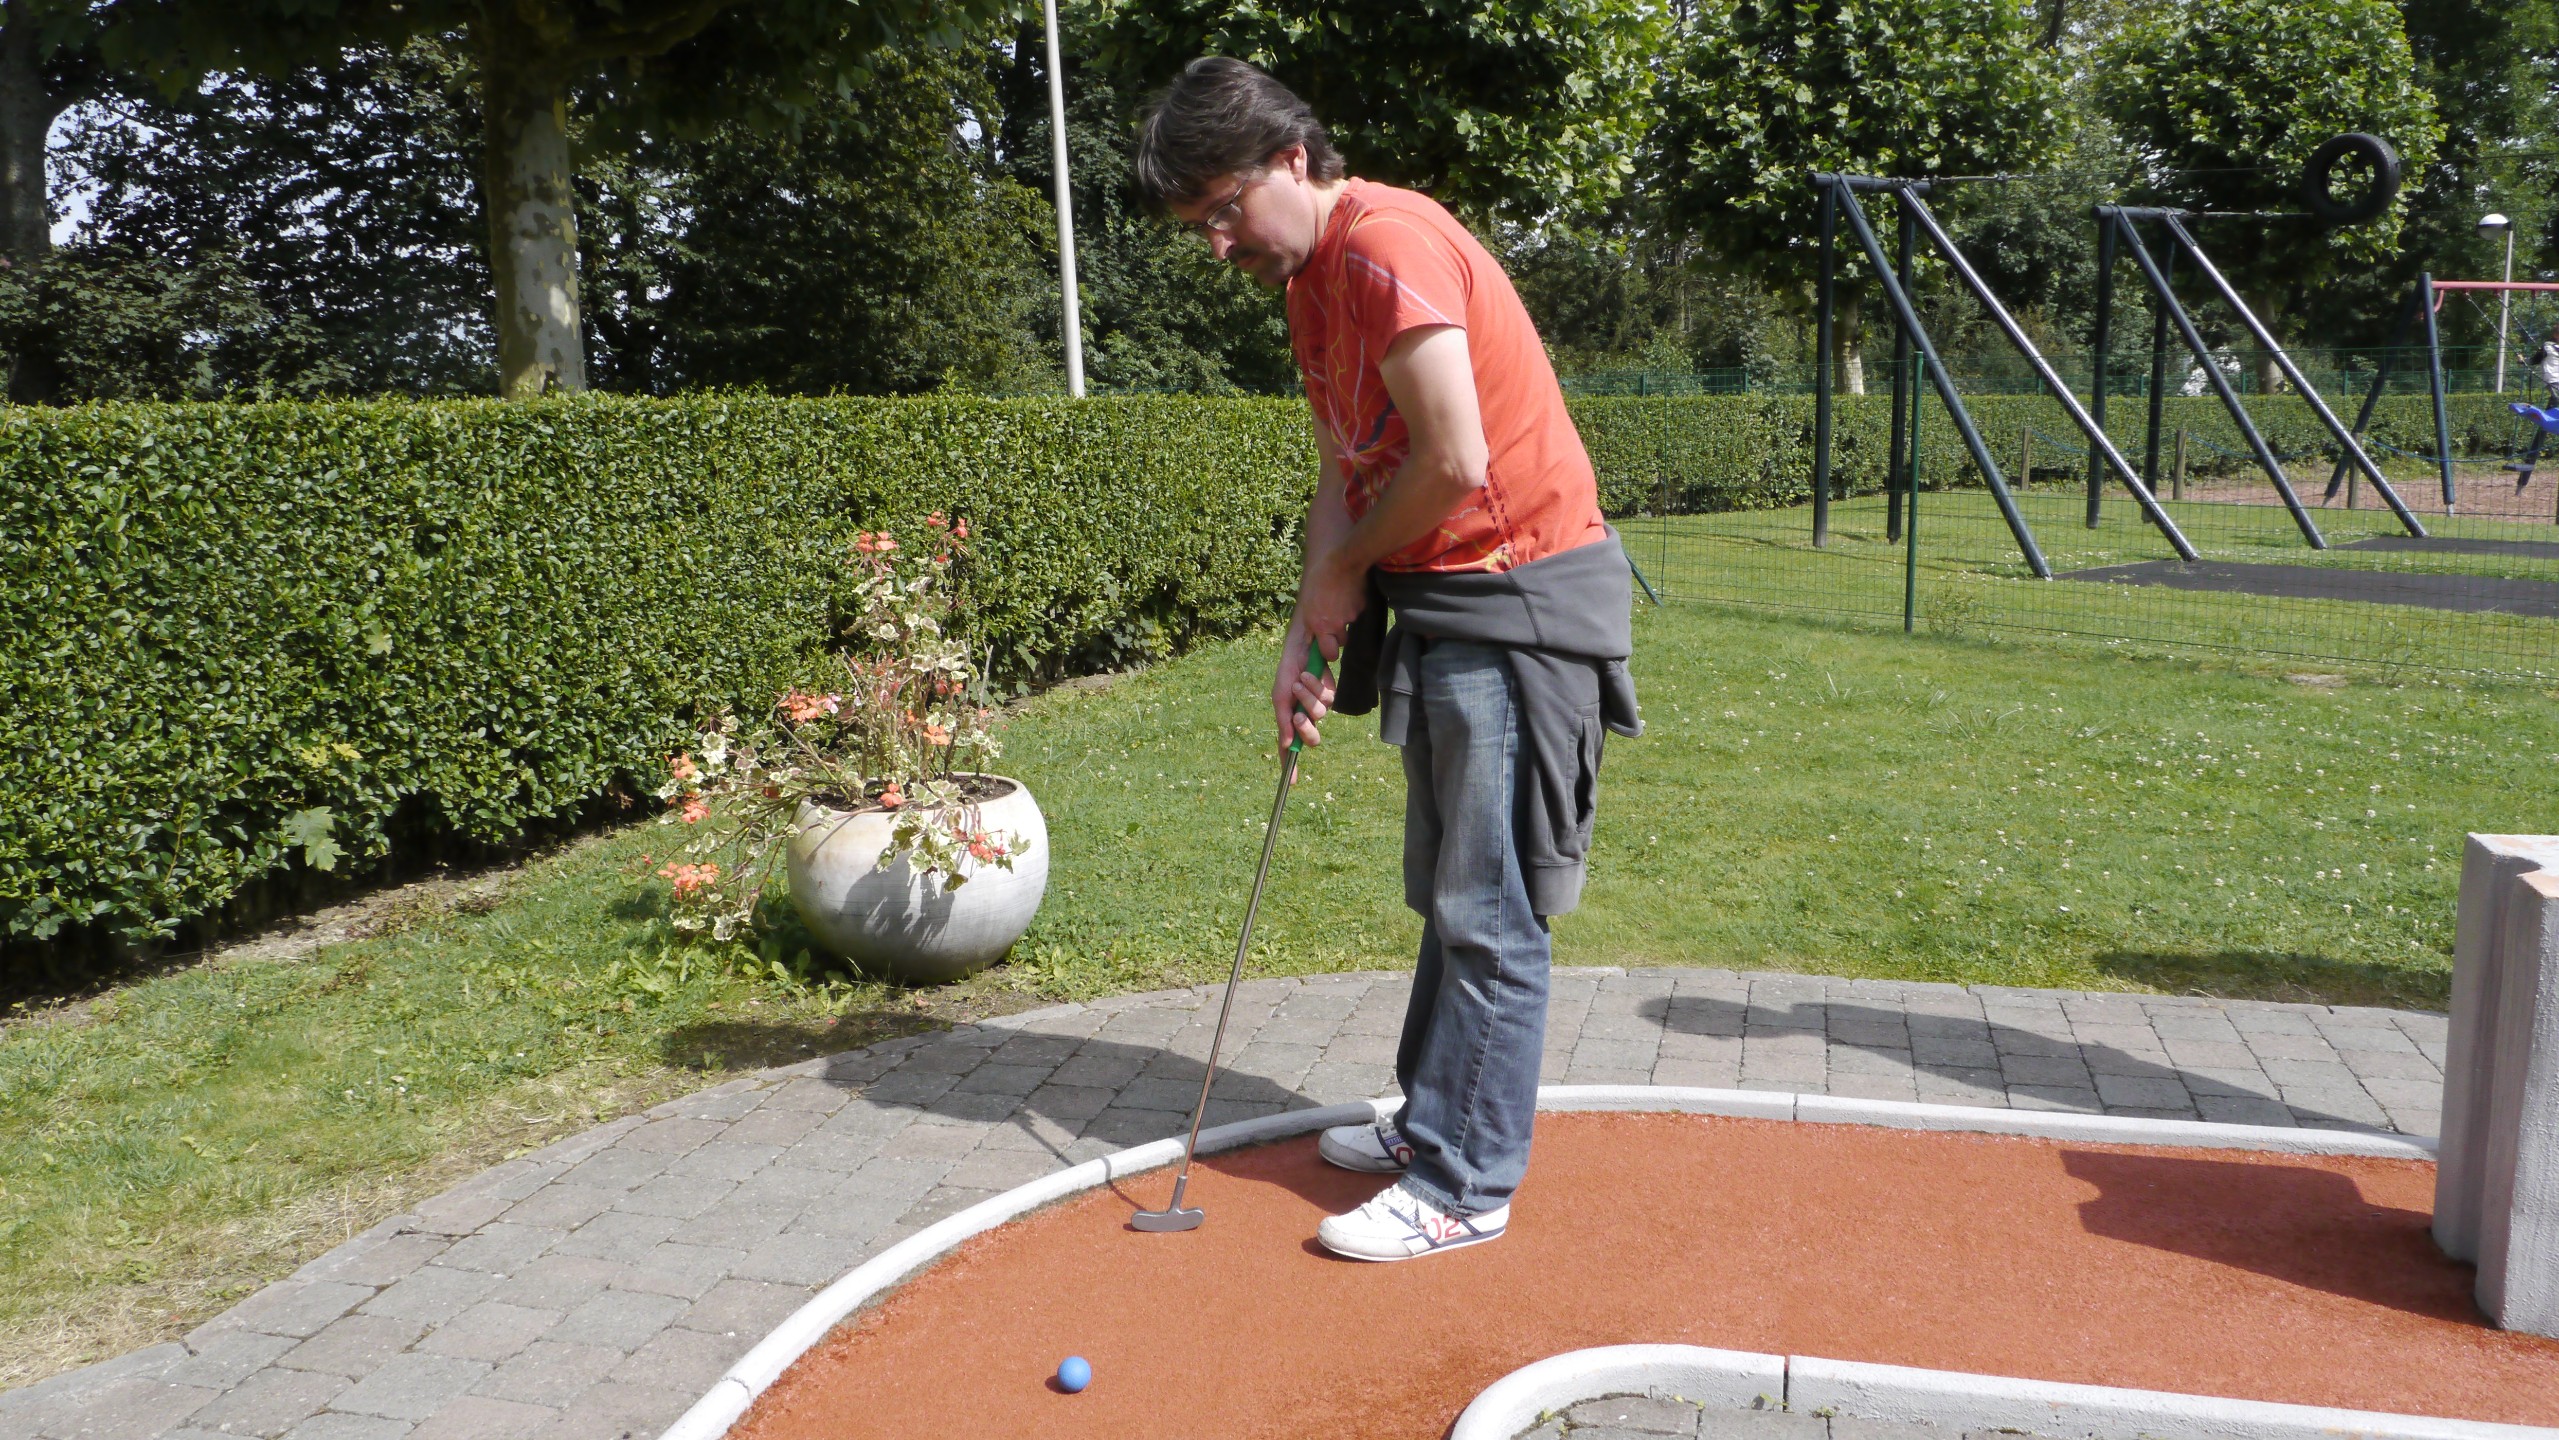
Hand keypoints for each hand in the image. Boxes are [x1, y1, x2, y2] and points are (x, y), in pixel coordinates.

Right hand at [1272, 619, 1339, 753]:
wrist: (1302, 646)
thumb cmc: (1287, 671)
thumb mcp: (1280, 695)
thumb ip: (1283, 720)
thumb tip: (1287, 744)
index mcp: (1289, 719)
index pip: (1290, 747)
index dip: (1291, 764)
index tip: (1292, 782)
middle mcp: (1305, 715)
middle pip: (1311, 739)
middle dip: (1306, 729)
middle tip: (1298, 716)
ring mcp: (1318, 705)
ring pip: (1319, 715)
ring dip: (1308, 698)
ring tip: (1301, 682)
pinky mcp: (1330, 692)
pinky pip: (1328, 699)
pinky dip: (1317, 686)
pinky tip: (1310, 674)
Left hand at [1294, 550, 1368, 653]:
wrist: (1342, 563)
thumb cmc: (1318, 581)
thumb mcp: (1307, 605)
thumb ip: (1311, 624)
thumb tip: (1312, 639)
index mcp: (1321, 626)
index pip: (1330, 654)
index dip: (1330, 653)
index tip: (1328, 648)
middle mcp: (1337, 625)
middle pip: (1342, 641)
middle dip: (1338, 634)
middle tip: (1333, 620)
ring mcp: (1352, 616)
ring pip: (1349, 624)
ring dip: (1344, 617)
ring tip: (1338, 600)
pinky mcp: (1362, 607)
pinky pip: (1357, 611)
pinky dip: (1353, 606)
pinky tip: (1347, 593)